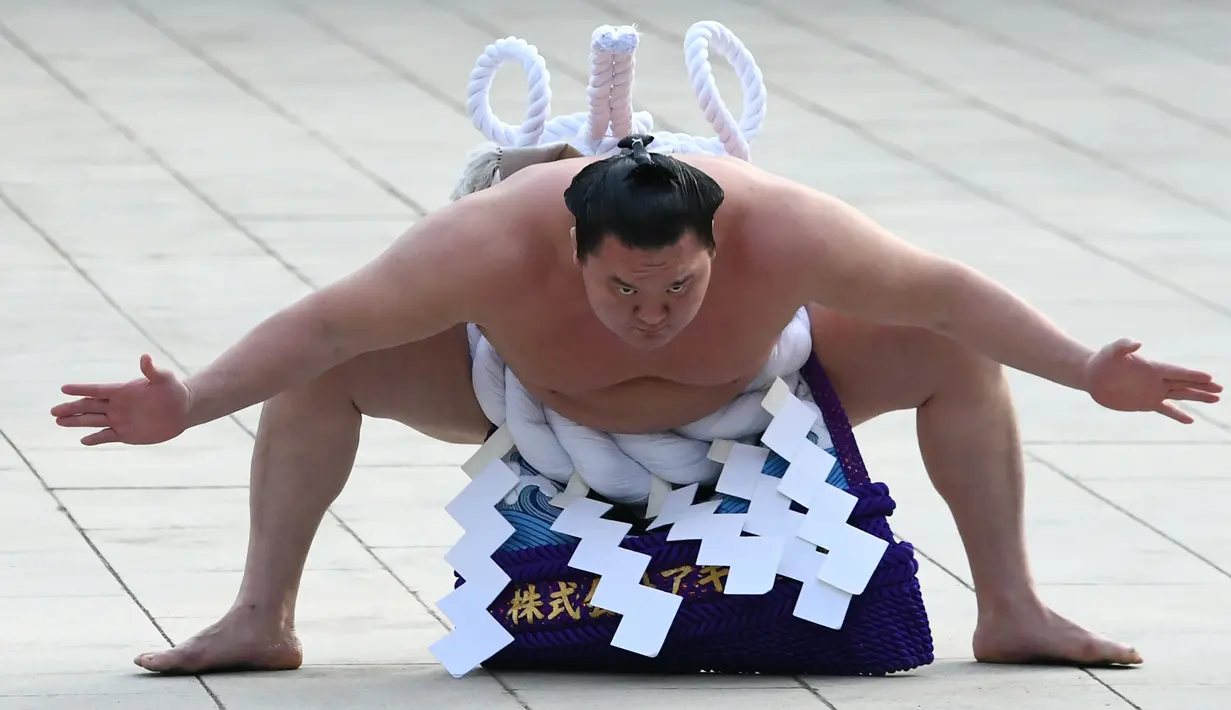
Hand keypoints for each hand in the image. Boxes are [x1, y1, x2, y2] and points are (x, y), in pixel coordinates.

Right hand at [50, 355, 192, 445]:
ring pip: (93, 421)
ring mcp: (120, 419)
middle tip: (53, 411)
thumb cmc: (174, 390)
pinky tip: (82, 440)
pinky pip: (107, 436)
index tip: (64, 388)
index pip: (97, 390)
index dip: (81, 389)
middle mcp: (117, 405)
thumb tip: (145, 357)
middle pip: (89, 406)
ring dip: (76, 422)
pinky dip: (95, 439)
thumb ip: (152, 370)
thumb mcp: (164, 379)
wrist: (183, 409)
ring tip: (59, 421)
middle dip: (71, 408)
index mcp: (123, 391)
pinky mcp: (126, 433)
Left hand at [1083, 339, 1222, 423]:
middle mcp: (1156, 380)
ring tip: (1215, 399)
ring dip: (1197, 397)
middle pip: (1184, 383)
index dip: (1192, 375)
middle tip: (1220, 389)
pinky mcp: (1145, 403)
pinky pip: (1165, 410)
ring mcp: (1153, 391)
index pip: (1176, 372)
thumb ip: (1125, 345)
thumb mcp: (1112, 350)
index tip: (1209, 377)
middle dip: (1202, 386)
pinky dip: (1177, 415)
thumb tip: (1138, 343)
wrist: (1092, 375)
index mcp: (1152, 367)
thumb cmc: (1103, 360)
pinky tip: (1190, 420)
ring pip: (1180, 395)